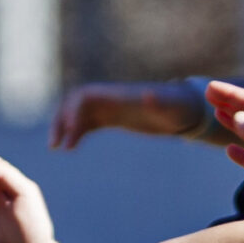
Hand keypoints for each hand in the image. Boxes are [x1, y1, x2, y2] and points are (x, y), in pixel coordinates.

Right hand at [49, 82, 204, 149]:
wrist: (187, 110)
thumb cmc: (181, 108)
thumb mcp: (171, 106)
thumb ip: (159, 101)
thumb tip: (148, 94)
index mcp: (119, 95)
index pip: (84, 97)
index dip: (71, 113)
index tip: (69, 138)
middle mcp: (111, 99)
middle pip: (74, 103)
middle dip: (61, 120)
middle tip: (55, 146)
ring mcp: (112, 107)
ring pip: (77, 113)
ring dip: (64, 127)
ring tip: (57, 148)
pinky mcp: (115, 117)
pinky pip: (88, 122)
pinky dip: (76, 132)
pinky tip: (71, 147)